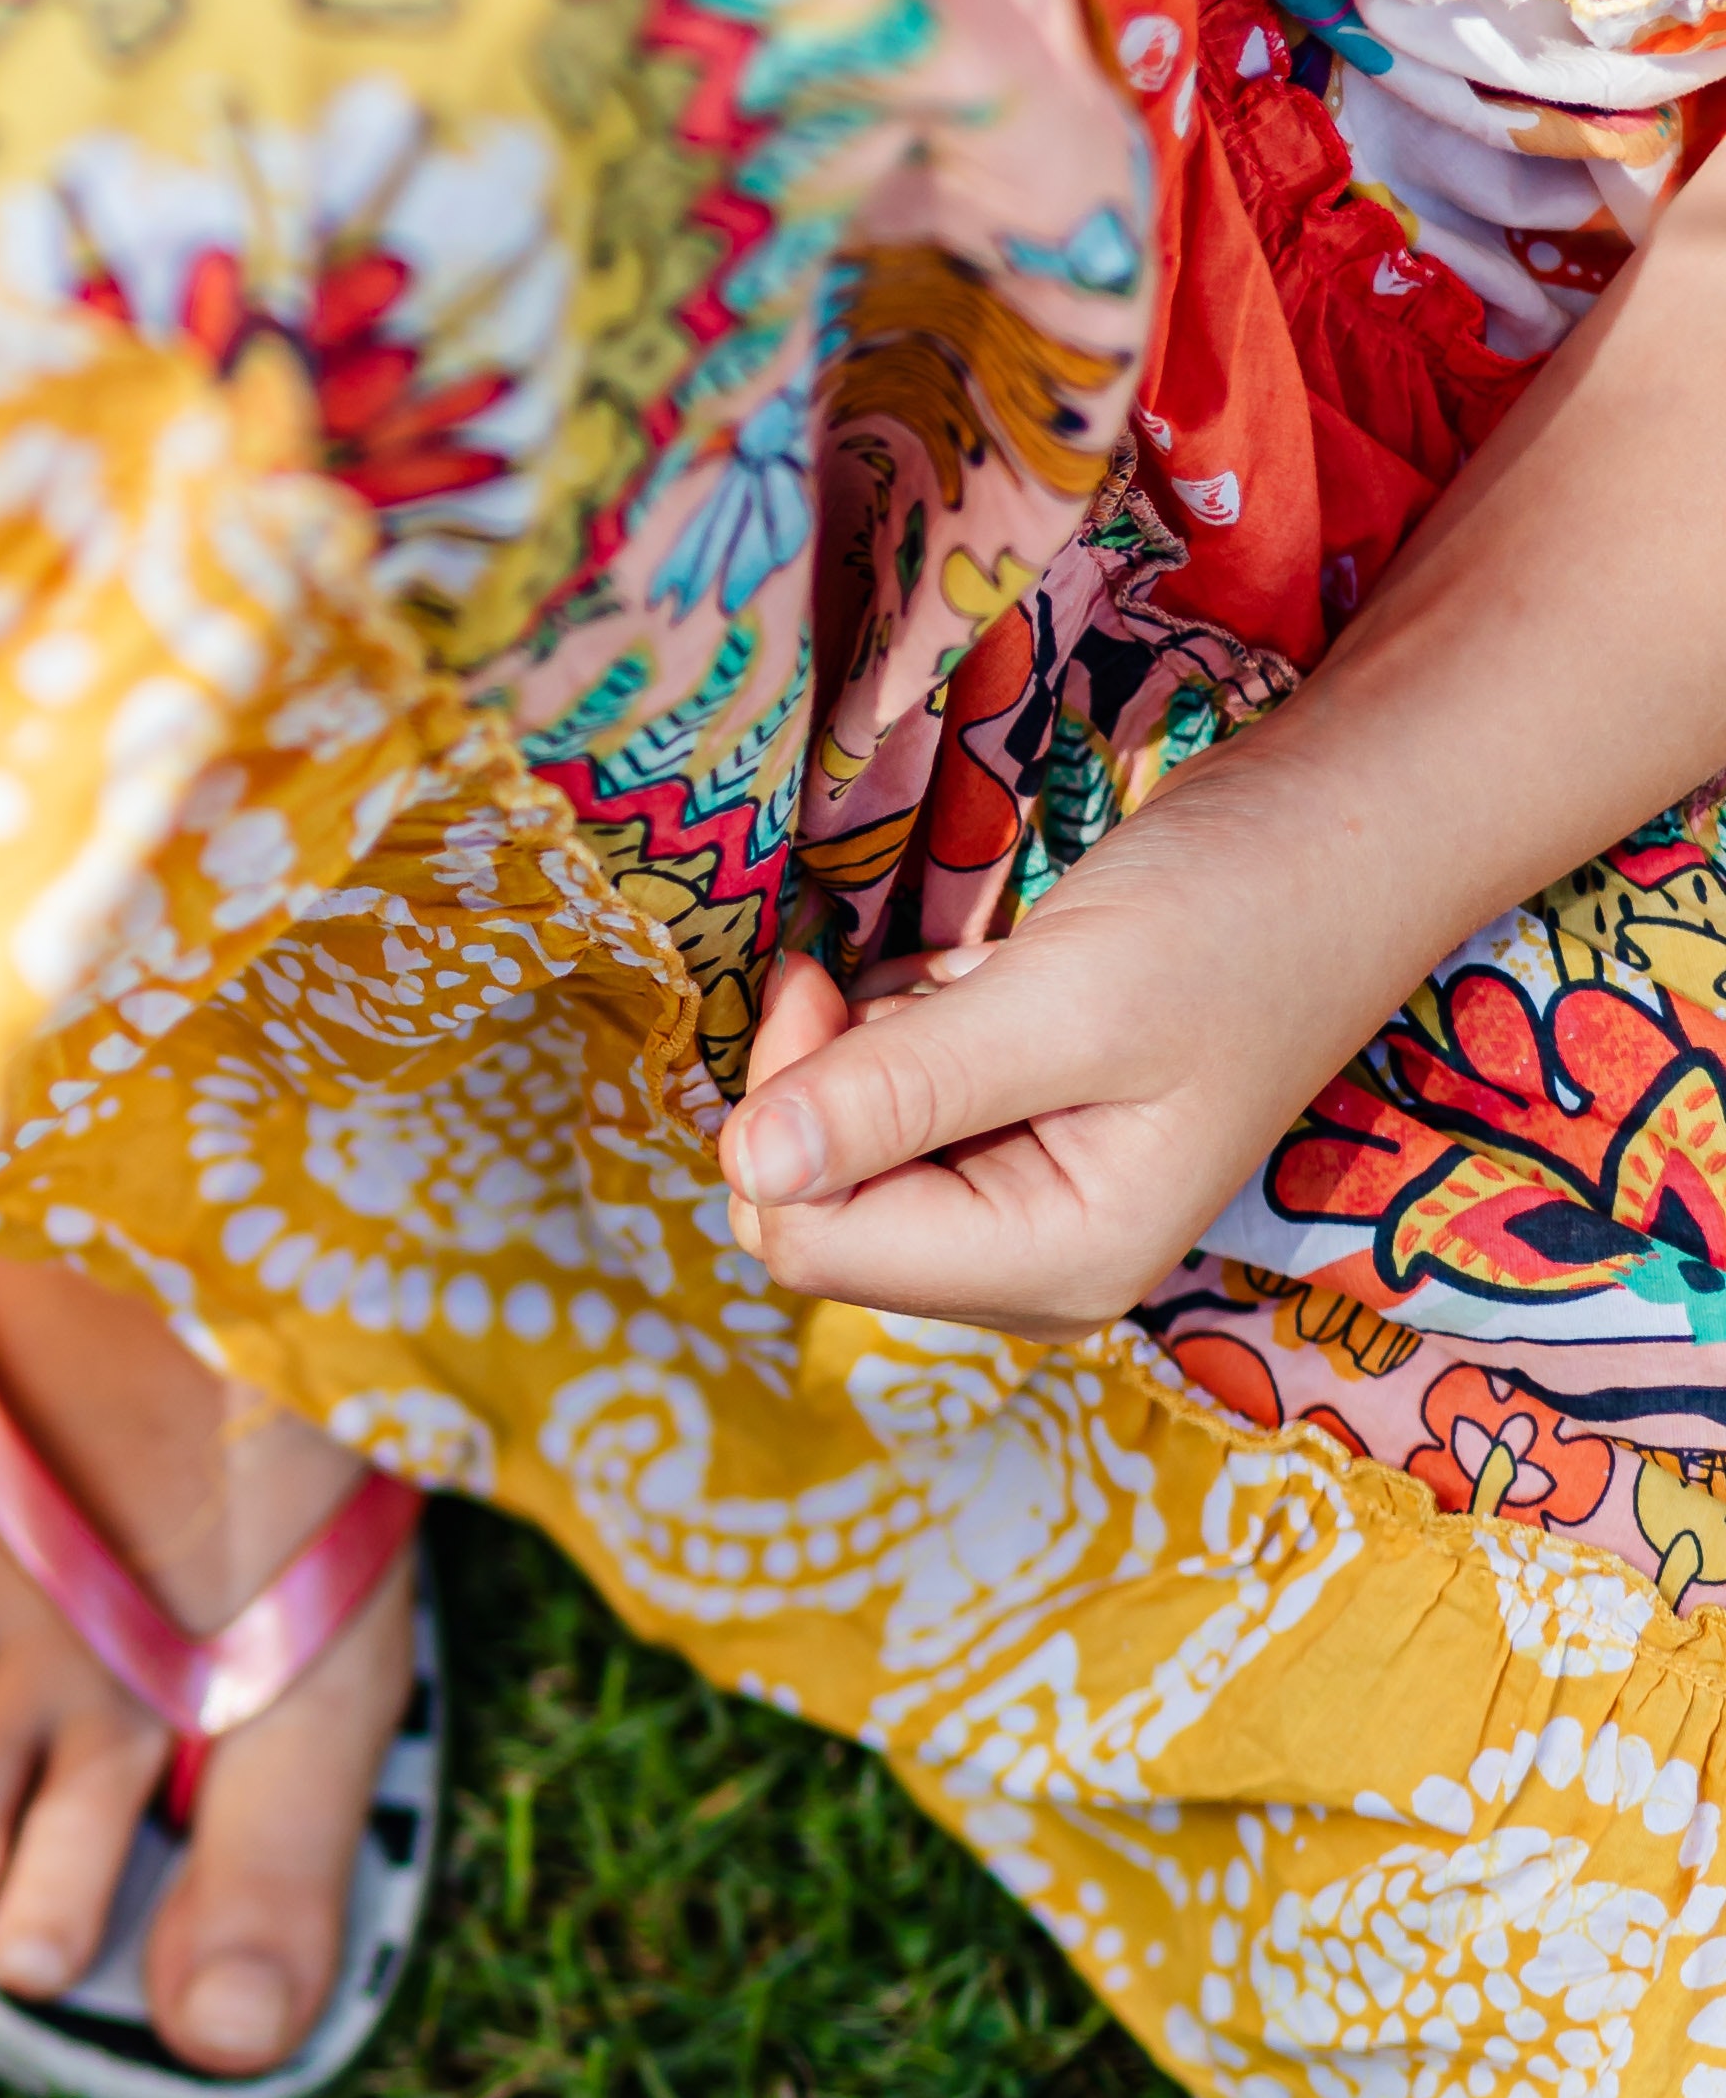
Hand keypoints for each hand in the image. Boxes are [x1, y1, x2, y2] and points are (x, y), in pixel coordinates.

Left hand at [714, 821, 1349, 1335]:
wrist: (1352, 832)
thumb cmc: (1240, 912)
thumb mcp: (1065, 998)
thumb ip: (900, 1090)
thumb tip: (746, 1163)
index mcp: (1059, 1264)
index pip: (815, 1247)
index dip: (783, 1120)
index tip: (817, 986)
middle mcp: (1036, 1266)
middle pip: (818, 1215)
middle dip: (823, 1089)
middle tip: (884, 980)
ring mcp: (1028, 1210)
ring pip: (844, 1158)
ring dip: (870, 1051)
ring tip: (978, 982)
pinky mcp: (1020, 1145)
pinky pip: (892, 1112)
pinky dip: (903, 1032)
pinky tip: (987, 983)